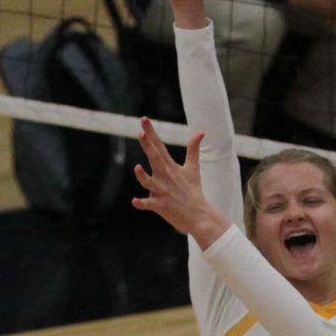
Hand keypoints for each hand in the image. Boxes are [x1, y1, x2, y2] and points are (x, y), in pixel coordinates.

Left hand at [131, 119, 230, 244]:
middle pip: (154, 158)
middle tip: (140, 133)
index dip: (151, 132)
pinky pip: (148, 204)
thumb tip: (201, 131)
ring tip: (137, 168)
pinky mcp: (160, 205)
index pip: (159, 146)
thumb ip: (193, 149)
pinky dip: (141, 203)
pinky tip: (135, 201)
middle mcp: (165, 177)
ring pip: (149, 182)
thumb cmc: (193, 191)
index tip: (144, 119)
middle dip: (148, 146)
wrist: (199, 216)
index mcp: (170, 167)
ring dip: (143, 176)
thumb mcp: (193, 169)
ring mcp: (162, 191)